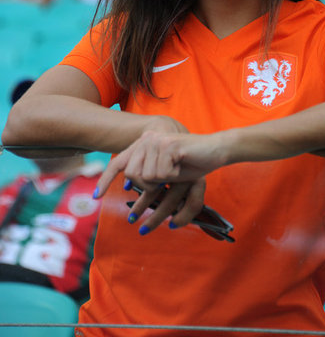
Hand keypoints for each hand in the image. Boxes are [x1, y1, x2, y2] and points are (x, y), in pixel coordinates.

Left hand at [93, 116, 213, 234]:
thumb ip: (148, 175)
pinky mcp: (167, 146)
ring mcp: (156, 141)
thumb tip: (130, 189)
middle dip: (150, 186)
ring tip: (177, 170)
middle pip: (133, 175)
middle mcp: (147, 139)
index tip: (96, 197)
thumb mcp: (166, 171)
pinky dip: (173, 176)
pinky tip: (182, 166)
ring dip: (165, 180)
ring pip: (147, 177)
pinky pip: (162, 174)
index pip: (119, 163)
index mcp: (144, 144)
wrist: (215, 149)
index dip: (105, 180)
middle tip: (167, 178)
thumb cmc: (193, 162)